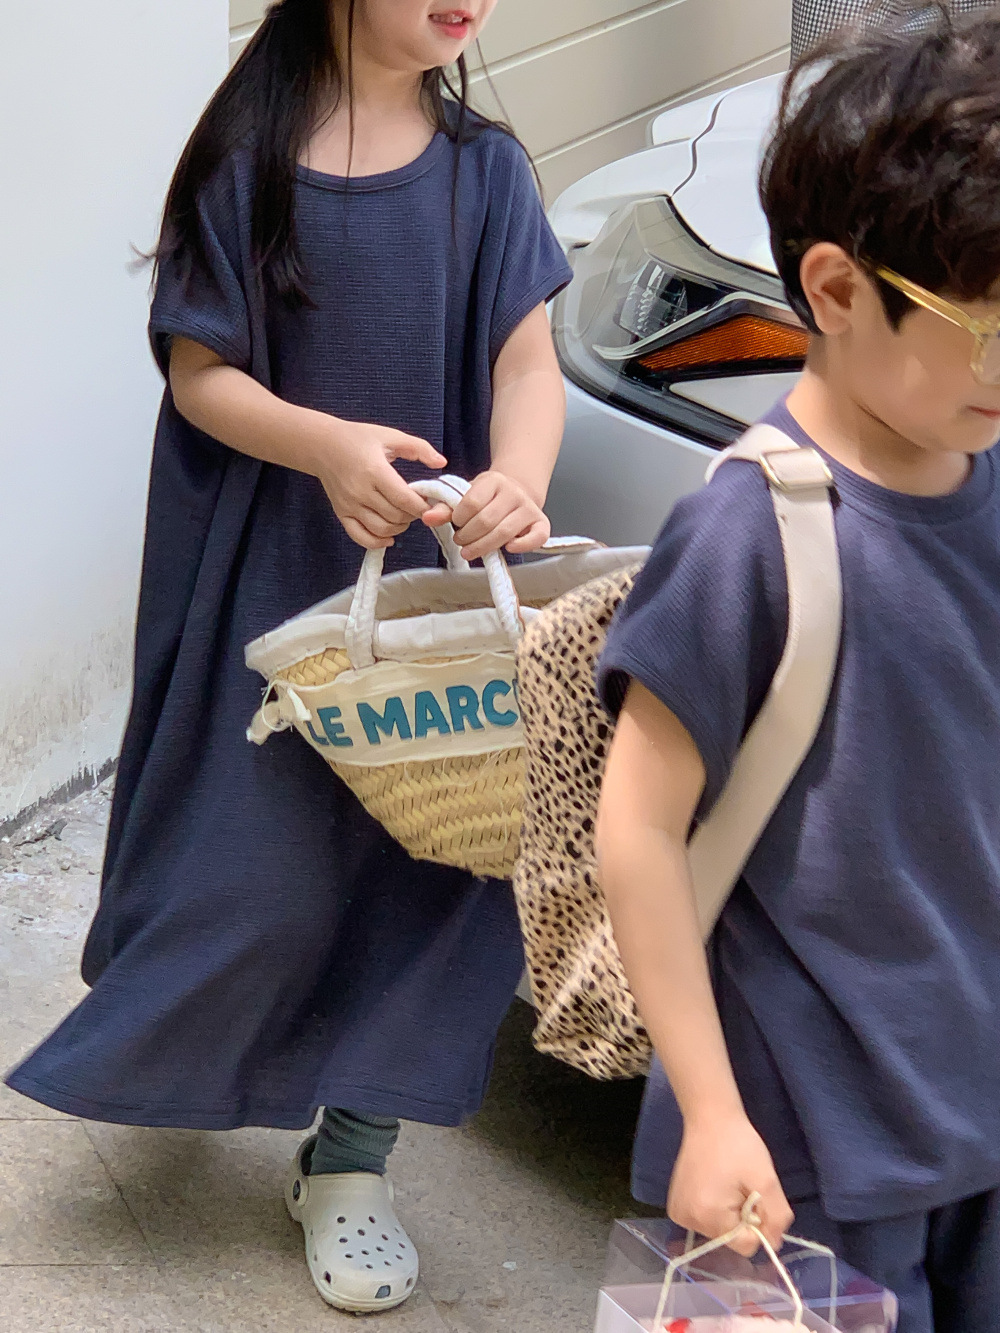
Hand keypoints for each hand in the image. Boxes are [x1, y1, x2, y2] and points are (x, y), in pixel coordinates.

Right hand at [317, 421, 445, 548]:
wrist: (322, 445)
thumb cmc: (358, 438)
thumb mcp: (390, 436)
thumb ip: (419, 448)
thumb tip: (442, 463)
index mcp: (374, 470)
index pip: (404, 499)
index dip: (422, 506)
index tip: (429, 502)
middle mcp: (360, 491)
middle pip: (396, 516)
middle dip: (413, 515)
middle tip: (416, 506)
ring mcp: (349, 505)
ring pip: (382, 529)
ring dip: (400, 528)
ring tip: (404, 517)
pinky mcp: (341, 513)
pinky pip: (360, 537)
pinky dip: (377, 542)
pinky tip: (389, 537)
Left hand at [422, 469, 549, 561]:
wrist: (516, 491)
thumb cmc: (486, 498)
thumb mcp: (465, 496)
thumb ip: (445, 508)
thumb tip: (426, 518)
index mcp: (493, 480)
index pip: (472, 502)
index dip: (459, 518)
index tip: (455, 524)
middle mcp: (514, 492)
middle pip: (487, 520)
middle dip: (468, 536)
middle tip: (460, 542)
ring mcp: (529, 508)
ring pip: (505, 532)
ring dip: (484, 546)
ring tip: (470, 551)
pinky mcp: (541, 523)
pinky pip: (537, 537)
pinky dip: (523, 546)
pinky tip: (507, 549)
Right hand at [667, 1113, 793, 1256]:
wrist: (710, 1118)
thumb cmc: (739, 1145)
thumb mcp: (767, 1179)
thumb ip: (777, 1216)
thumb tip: (774, 1244)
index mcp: (707, 1215)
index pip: (745, 1245)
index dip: (757, 1224)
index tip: (752, 1196)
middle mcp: (687, 1220)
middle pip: (731, 1239)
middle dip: (742, 1217)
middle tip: (740, 1186)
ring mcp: (679, 1214)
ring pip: (719, 1231)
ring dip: (729, 1213)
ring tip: (726, 1182)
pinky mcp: (676, 1207)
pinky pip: (706, 1222)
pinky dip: (715, 1209)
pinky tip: (714, 1185)